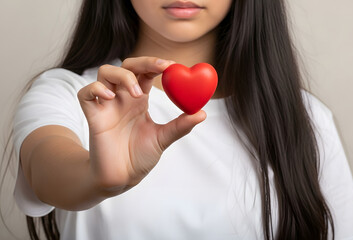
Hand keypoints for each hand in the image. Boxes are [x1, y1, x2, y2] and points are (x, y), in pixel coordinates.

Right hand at [77, 57, 205, 190]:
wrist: (122, 177)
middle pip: (127, 66)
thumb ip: (181, 125)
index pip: (146, 72)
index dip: (156, 64)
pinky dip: (96, 89)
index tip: (172, 66)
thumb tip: (203, 113)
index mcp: (140, 100)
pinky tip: (110, 98)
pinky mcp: (93, 116)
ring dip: (122, 76)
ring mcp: (106, 105)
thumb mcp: (164, 138)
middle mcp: (122, 98)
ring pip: (105, 73)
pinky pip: (85, 93)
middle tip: (161, 68)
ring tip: (137, 93)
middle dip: (143, 62)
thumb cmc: (141, 156)